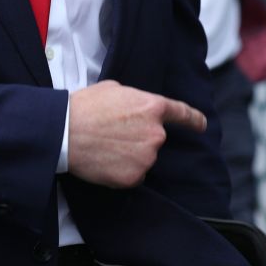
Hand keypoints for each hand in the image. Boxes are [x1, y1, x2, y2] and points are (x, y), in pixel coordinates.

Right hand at [68, 80, 205, 187]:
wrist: (65, 131)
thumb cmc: (85, 106)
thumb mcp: (113, 89)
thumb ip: (134, 99)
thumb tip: (134, 109)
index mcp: (152, 107)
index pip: (182, 113)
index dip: (194, 119)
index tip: (201, 125)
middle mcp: (156, 134)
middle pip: (156, 138)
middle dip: (139, 136)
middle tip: (114, 133)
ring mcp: (147, 157)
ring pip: (144, 158)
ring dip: (130, 154)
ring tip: (106, 146)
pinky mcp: (134, 177)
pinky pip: (134, 175)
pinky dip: (122, 170)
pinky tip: (105, 160)